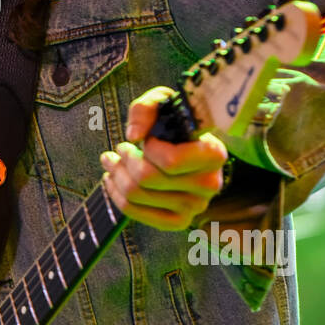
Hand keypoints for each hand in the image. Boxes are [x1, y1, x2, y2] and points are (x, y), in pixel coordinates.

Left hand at [99, 86, 227, 230]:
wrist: (190, 149)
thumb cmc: (176, 124)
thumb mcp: (164, 103)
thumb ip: (146, 109)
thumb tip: (134, 136)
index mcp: (213, 154)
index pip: (171, 162)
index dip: (148, 149)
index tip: (144, 139)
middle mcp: (209, 185)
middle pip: (148, 179)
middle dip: (125, 160)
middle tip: (119, 149)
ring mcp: (195, 207)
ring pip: (137, 195)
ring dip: (116, 174)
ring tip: (111, 160)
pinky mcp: (179, 221)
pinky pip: (137, 214)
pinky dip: (117, 196)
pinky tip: (112, 180)